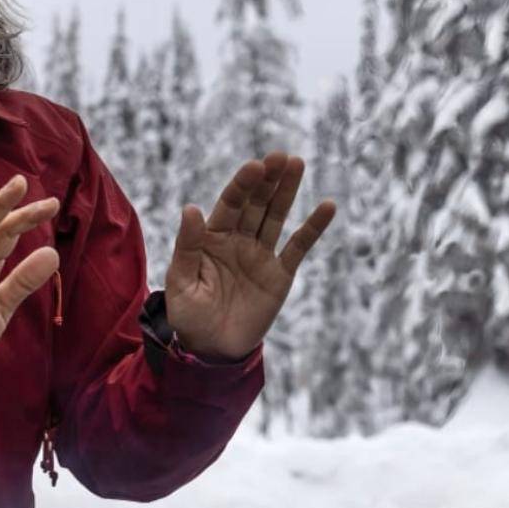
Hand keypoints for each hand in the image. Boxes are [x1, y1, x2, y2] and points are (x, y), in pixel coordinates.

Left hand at [165, 151, 335, 361]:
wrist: (211, 351)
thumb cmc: (188, 316)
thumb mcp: (181, 281)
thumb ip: (188, 246)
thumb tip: (191, 208)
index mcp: (212, 238)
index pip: (230, 204)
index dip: (243, 185)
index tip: (256, 166)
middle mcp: (238, 240)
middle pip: (256, 203)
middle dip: (268, 180)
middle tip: (281, 156)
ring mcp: (261, 255)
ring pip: (277, 217)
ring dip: (287, 191)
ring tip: (297, 164)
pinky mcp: (280, 274)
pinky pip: (299, 247)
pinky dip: (313, 227)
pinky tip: (327, 206)